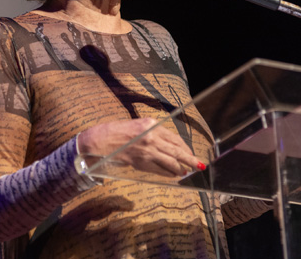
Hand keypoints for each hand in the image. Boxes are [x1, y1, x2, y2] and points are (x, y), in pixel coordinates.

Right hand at [77, 118, 204, 176]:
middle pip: (176, 151)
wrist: (101, 140)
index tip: (191, 153)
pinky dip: (168, 173)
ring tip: (186, 172)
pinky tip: (173, 175)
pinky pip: (159, 170)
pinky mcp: (141, 162)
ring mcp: (147, 151)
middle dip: (190, 159)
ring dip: (180, 168)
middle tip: (199, 165)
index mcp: (152, 125)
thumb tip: (170, 146)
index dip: (185, 147)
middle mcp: (151, 137)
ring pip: (170, 162)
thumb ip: (154, 133)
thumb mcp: (139, 126)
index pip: (174, 138)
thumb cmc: (118, 132)